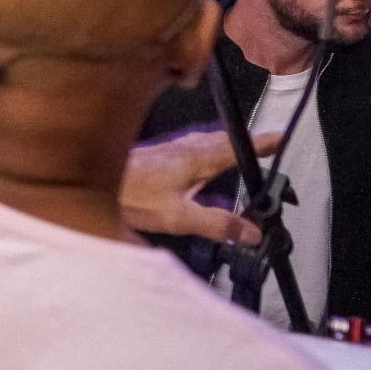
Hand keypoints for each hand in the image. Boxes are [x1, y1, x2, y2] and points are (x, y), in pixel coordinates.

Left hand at [121, 131, 278, 244]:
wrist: (90, 180)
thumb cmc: (132, 196)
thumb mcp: (179, 217)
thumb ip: (217, 224)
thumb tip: (251, 232)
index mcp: (196, 158)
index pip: (237, 146)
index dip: (260, 143)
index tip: (280, 137)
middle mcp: (184, 148)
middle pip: (223, 141)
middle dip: (246, 143)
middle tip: (267, 144)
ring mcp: (170, 149)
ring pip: (206, 142)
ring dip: (225, 144)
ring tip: (239, 150)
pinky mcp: (158, 155)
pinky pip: (191, 147)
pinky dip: (206, 150)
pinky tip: (200, 160)